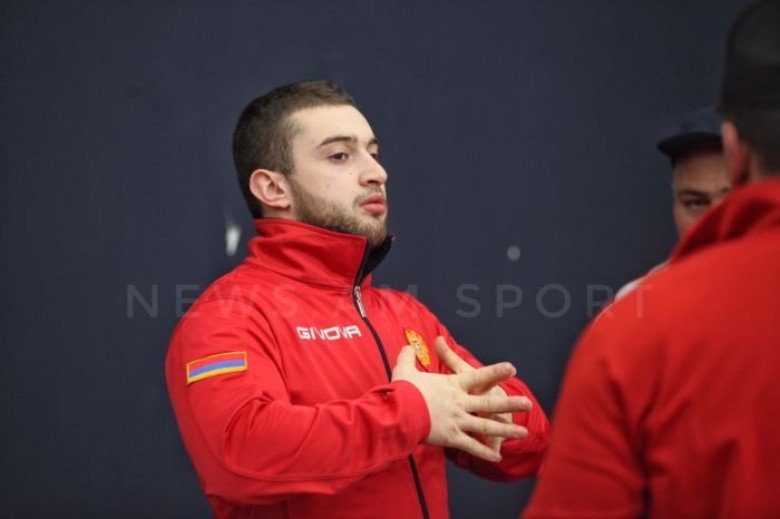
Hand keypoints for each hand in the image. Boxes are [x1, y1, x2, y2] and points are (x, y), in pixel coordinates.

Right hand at [391, 345, 530, 461]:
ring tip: (523, 433)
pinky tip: (497, 457)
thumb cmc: (402, 392)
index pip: (478, 376)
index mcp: (452, 386)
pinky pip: (472, 446)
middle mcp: (460, 402)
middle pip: (489, 402)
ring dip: (506, 430)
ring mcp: (458, 421)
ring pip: (487, 425)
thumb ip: (408, 357)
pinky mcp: (452, 437)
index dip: (495, 372)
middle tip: (528, 403)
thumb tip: (406, 345)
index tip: (511, 367)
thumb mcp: (405, 371)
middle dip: (510, 404)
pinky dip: (484, 452)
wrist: (398, 414)